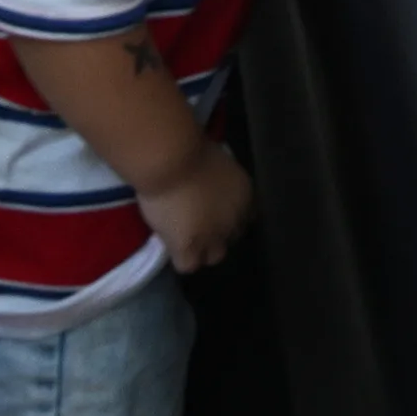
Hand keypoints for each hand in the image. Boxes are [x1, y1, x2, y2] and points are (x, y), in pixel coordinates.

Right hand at [137, 140, 252, 273]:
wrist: (174, 160)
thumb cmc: (192, 150)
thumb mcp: (218, 163)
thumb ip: (219, 182)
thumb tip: (210, 188)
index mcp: (246, 195)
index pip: (245, 218)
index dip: (227, 218)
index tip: (212, 214)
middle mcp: (236, 219)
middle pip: (231, 239)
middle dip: (216, 235)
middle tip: (196, 226)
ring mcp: (213, 236)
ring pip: (213, 257)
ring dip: (201, 250)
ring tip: (184, 240)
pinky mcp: (189, 247)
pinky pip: (188, 265)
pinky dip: (180, 258)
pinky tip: (170, 246)